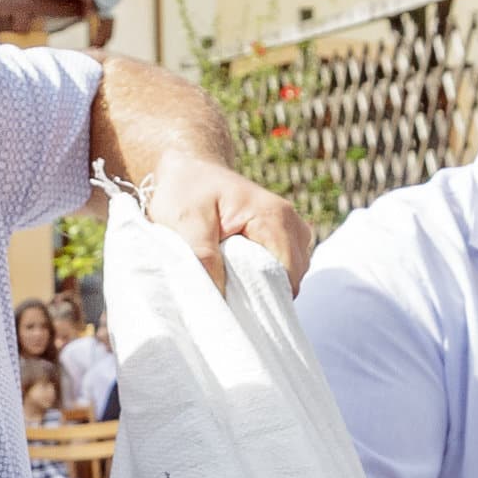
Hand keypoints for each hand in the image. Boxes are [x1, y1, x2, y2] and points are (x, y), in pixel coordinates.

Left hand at [147, 156, 313, 291]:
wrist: (190, 169)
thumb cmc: (187, 191)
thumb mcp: (186, 222)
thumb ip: (202, 257)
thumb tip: (218, 297)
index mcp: (274, 218)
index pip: (287, 278)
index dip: (264, 299)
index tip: (234, 308)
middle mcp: (292, 224)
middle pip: (291, 281)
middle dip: (263, 295)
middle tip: (227, 296)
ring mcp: (292, 230)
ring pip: (289, 278)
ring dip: (263, 287)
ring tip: (231, 283)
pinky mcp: (284, 237)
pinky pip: (283, 270)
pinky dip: (263, 279)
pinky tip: (239, 276)